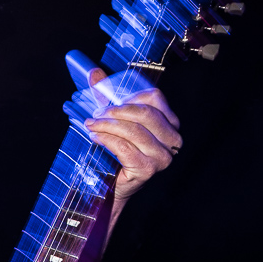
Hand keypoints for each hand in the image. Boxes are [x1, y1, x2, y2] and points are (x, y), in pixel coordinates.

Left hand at [83, 66, 181, 206]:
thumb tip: (94, 73)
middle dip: (116, 111)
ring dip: (108, 125)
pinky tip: (96, 137)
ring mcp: (163, 156)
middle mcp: (172, 139)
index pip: (154, 98)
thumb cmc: (116, 153)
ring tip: (91, 125)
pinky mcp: (148, 169)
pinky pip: (125, 148)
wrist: (111, 188)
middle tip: (95, 114)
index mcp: (169, 123)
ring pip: (134, 130)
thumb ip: (107, 97)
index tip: (106, 102)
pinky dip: (107, 140)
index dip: (128, 96)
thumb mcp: (114, 121)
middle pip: (145, 113)